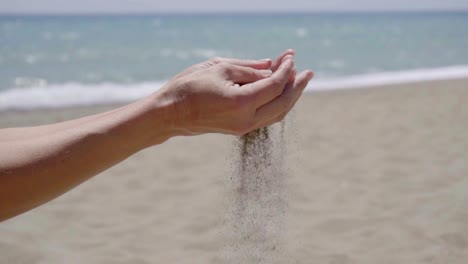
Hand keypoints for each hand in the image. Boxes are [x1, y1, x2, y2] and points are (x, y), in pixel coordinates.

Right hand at [156, 50, 313, 135]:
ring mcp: (243, 127)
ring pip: (277, 113)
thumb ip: (249, 68)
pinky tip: (279, 91)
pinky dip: (276, 103)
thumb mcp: (220, 68)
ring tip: (298, 80)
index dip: (286, 69)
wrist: (169, 114)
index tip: (290, 55)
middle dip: (297, 86)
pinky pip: (266, 117)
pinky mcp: (239, 129)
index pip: (275, 85)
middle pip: (283, 103)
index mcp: (241, 103)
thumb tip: (271, 66)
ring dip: (290, 96)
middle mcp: (246, 120)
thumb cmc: (189, 86)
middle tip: (308, 71)